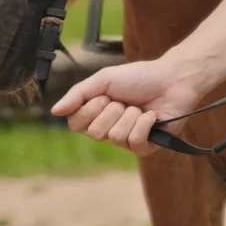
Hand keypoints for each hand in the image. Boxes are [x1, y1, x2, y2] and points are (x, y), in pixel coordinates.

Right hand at [50, 58, 200, 157]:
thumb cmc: (140, 77)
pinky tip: (152, 117)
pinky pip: (134, 142)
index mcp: (96, 113)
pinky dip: (143, 124)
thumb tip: (54, 110)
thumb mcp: (105, 79)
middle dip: (112, 111)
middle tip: (125, 100)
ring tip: (140, 107)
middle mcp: (108, 128)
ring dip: (130, 115)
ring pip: (115, 137)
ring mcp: (126, 140)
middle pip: (95, 133)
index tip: (104, 95)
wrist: (172, 79)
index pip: (75, 124)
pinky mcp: (145, 147)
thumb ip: (79, 94)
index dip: (89, 109)